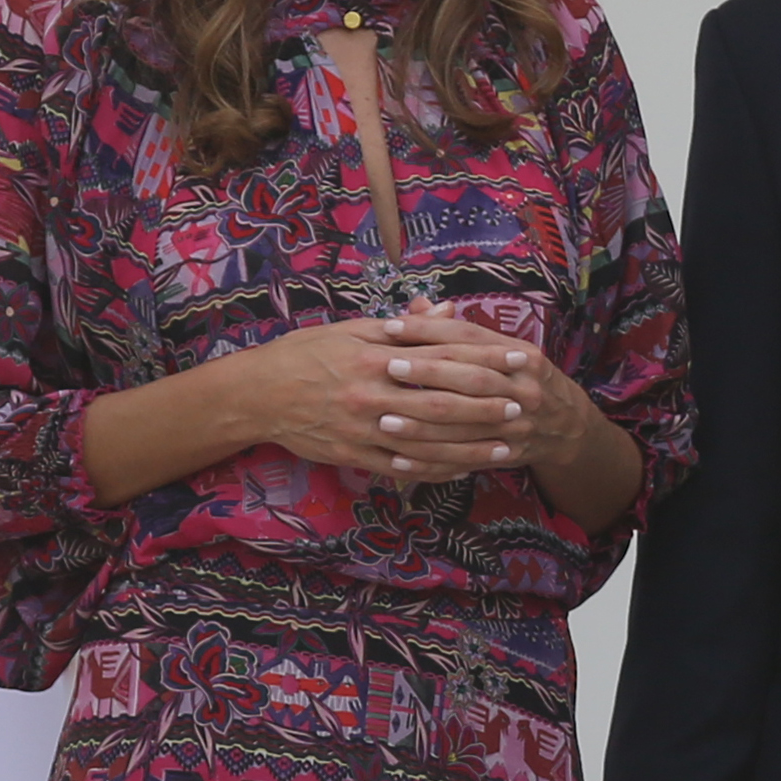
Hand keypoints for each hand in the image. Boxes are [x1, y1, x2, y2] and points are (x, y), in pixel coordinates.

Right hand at [133, 314, 540, 490]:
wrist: (258, 394)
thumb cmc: (307, 354)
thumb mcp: (352, 329)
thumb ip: (404, 326)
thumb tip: (448, 312)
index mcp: (376, 354)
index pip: (443, 356)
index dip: (485, 359)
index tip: (519, 359)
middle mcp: (372, 392)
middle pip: (442, 402)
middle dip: (487, 406)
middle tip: (523, 408)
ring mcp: (364, 428)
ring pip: (428, 440)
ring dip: (471, 445)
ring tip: (506, 447)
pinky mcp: (354, 455)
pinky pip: (403, 466)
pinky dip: (436, 468)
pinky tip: (463, 469)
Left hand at [373, 306, 598, 473]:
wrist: (567, 426)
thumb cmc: (523, 379)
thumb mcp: (504, 349)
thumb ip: (459, 332)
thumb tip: (416, 305)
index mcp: (520, 354)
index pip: (470, 336)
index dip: (430, 330)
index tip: (391, 327)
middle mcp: (523, 386)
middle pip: (471, 377)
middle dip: (427, 372)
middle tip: (387, 367)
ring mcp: (519, 423)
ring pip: (467, 422)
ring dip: (424, 424)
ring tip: (385, 421)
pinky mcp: (510, 453)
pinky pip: (466, 459)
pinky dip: (432, 460)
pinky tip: (400, 459)